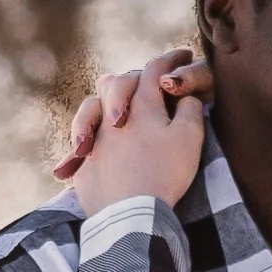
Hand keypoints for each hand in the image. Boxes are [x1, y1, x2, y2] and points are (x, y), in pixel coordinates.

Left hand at [54, 47, 207, 194]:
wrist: (130, 215)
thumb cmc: (165, 173)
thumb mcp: (190, 138)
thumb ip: (190, 109)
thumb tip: (185, 97)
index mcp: (141, 104)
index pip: (155, 69)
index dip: (171, 58)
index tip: (184, 55)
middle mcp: (111, 116)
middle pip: (115, 83)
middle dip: (132, 80)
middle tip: (147, 88)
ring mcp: (93, 141)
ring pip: (90, 108)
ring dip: (103, 108)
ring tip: (114, 120)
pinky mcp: (83, 166)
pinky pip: (81, 146)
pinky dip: (88, 142)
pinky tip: (89, 151)